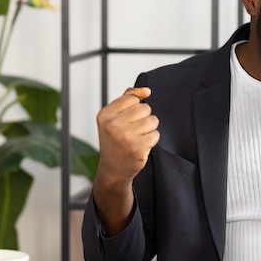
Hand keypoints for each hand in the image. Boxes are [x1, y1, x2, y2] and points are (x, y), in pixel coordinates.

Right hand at [93, 87, 159, 235]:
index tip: (127, 120)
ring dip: (149, 129)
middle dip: (144, 118)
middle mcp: (112, 125)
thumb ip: (127, 99)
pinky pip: (156, 134)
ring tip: (137, 138)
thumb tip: (146, 90)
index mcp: (104, 114)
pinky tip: (141, 146)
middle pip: (145, 108)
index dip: (134, 108)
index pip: (132, 98)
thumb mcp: (113, 118)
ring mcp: (124, 137)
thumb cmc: (115, 141)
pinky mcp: (137, 148)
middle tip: (133, 131)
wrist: (113, 169)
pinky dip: (152, 140)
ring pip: (153, 120)